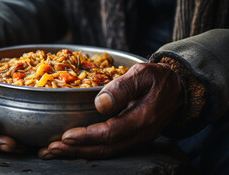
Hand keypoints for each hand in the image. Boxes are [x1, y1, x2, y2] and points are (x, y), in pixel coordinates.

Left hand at [39, 63, 182, 158]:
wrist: (178, 89)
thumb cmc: (158, 78)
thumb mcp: (143, 74)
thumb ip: (122, 87)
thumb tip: (100, 103)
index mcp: (143, 118)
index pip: (111, 133)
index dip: (87, 136)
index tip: (66, 136)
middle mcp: (140, 134)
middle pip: (104, 149)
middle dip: (75, 151)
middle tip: (50, 149)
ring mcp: (136, 139)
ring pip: (105, 152)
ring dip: (77, 153)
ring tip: (52, 151)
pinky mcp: (131, 139)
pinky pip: (108, 148)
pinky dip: (88, 150)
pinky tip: (71, 147)